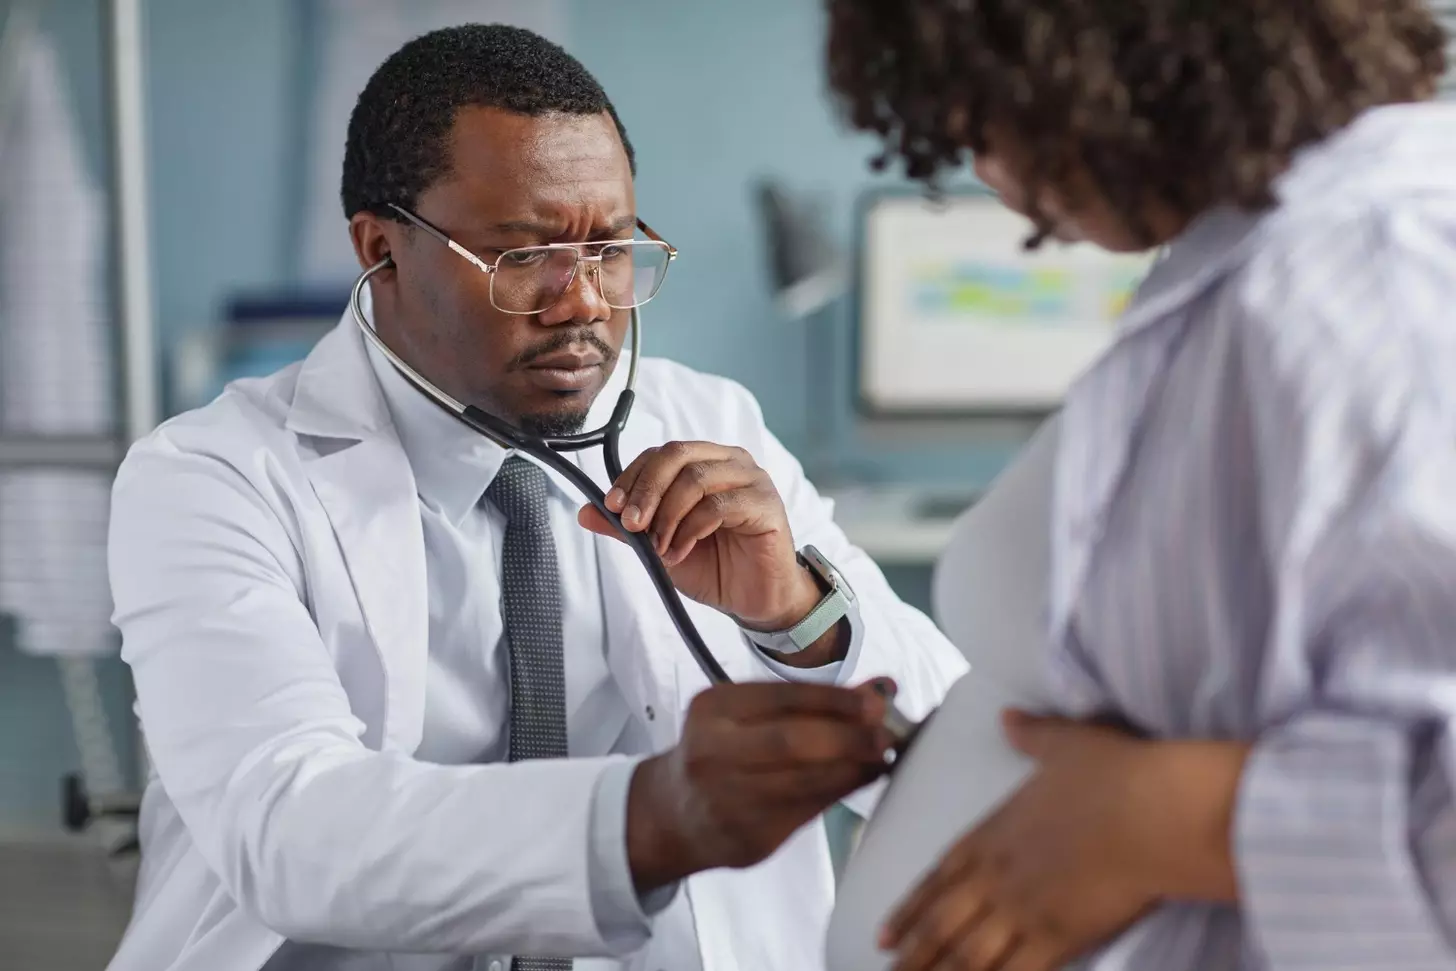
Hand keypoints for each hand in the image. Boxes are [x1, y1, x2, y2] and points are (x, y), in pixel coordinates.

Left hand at [578, 441, 821, 632]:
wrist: (754, 600)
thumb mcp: (659, 547)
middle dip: (646, 489)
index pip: (662, 453)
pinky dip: (691, 529)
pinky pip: (720, 505)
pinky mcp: (766, 504)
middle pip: (677, 454)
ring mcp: (752, 480)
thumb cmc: (714, 567)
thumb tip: (586, 512)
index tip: (611, 506)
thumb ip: (628, 529)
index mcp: (705, 462)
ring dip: (668, 515)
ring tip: (659, 548)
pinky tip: (680, 551)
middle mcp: (730, 462)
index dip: (633, 476)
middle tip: (631, 524)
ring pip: (696, 478)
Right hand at [626, 679, 895, 892]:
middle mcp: (712, 751)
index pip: (783, 696)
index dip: (835, 699)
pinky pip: (807, 810)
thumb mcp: (747, 715)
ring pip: (804, 781)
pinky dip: (841, 791)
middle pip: (791, 741)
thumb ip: (808, 703)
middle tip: (888, 733)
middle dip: (848, 736)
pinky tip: (862, 778)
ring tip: (882, 756)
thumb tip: (880, 689)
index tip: (878, 699)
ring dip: (853, 767)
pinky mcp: (748, 836)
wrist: (674, 813)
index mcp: (713, 708)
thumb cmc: (721, 752)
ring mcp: (727, 798)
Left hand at [882, 711, 1170, 970]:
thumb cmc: (1113, 773)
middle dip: (913, 953)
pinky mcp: (1058, 939)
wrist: (1154, 810)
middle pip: (941, 923)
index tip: (884, 934)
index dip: (909, 909)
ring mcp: (1023, 911)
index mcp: (991, 834)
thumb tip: (1008, 716)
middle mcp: (997, 877)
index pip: (937, 877)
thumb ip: (1031, 734)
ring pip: (967, 955)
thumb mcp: (1064, 743)